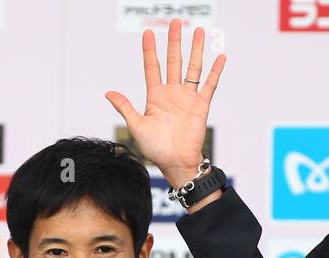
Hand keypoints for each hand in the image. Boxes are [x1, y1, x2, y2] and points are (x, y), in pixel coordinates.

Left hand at [105, 17, 224, 191]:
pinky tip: (220, 57)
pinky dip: (215, 71)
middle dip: (174, 41)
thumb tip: (108, 93)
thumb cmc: (156, 148)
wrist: (175, 162)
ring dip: (195, 50)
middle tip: (176, 23)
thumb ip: (125, 107)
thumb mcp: (136, 126)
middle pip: (173, 61)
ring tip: (197, 31)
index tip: (148, 33)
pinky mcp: (201, 105)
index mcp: (155, 96)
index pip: (152, 67)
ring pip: (192, 68)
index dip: (150, 50)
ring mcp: (187, 98)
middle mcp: (172, 93)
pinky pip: (209, 85)